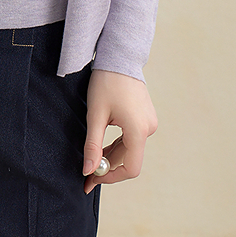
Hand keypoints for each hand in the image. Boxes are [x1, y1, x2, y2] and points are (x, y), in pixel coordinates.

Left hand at [83, 68, 157, 193]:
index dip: (111, 177)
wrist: (118, 57)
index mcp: (138, 130)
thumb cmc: (106, 82)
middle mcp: (148, 128)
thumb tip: (88, 171)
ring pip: (130, 149)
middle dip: (108, 168)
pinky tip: (102, 146)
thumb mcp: (95, 114)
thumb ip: (93, 145)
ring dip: (112, 156)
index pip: (130, 168)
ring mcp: (148, 122)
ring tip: (91, 160)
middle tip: (87, 174)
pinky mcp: (145, 118)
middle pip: (129, 159)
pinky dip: (118, 145)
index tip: (93, 178)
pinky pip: (132, 139)